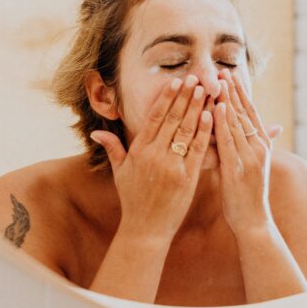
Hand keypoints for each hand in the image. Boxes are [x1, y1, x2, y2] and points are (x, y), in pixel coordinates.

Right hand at [89, 75, 212, 239]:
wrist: (145, 229)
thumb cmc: (133, 200)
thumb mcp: (120, 173)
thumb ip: (113, 149)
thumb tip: (96, 133)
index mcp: (139, 151)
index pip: (154, 117)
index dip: (166, 98)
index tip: (176, 82)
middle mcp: (154, 155)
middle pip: (172, 119)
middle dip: (185, 96)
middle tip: (196, 77)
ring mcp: (172, 165)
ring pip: (186, 130)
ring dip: (197, 108)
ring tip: (206, 91)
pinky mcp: (187, 177)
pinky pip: (197, 149)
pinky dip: (204, 131)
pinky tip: (210, 115)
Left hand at [213, 69, 274, 236]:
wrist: (253, 222)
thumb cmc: (247, 195)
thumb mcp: (252, 166)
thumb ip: (248, 146)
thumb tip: (245, 130)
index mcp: (261, 146)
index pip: (251, 112)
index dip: (241, 93)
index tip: (231, 75)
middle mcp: (258, 148)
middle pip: (245, 113)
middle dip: (233, 91)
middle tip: (222, 70)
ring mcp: (250, 157)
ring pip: (237, 123)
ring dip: (227, 100)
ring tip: (217, 81)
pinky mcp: (238, 168)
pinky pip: (228, 142)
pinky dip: (223, 123)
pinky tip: (216, 108)